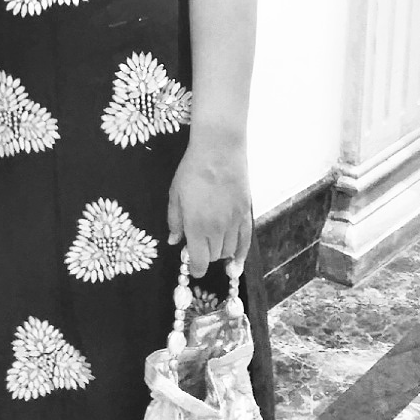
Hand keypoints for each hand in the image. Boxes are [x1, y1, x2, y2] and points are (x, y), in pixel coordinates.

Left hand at [167, 131, 250, 278]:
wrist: (219, 150)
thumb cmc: (192, 170)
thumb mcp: (175, 194)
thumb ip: (174, 221)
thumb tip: (174, 241)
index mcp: (196, 225)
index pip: (199, 261)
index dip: (195, 268)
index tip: (192, 267)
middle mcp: (216, 229)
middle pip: (213, 256)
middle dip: (204, 254)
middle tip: (198, 242)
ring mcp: (234, 223)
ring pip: (228, 251)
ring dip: (219, 251)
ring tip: (212, 239)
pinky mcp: (246, 214)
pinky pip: (245, 243)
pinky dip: (240, 255)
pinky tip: (236, 263)